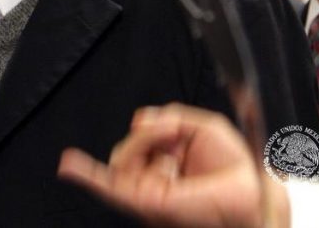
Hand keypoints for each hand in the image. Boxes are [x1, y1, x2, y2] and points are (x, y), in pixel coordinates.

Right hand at [57, 104, 289, 227]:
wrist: (250, 192)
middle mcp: (152, 179)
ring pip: (121, 157)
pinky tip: (69, 165)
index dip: (153, 130)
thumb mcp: (203, 127)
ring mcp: (145, 192)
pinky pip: (108, 186)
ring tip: (173, 154)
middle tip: (173, 135)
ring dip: (144, 145)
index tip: (170, 128)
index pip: (139, 139)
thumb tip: (138, 120)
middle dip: (147, 136)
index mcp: (164, 163)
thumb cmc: (233, 166)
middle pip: (126, 149)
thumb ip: (168, 117)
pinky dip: (86, 175)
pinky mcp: (144, 201)